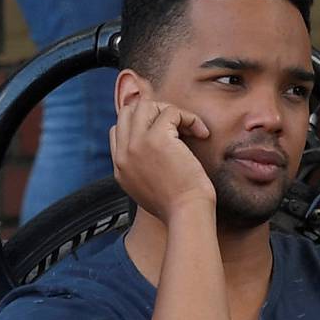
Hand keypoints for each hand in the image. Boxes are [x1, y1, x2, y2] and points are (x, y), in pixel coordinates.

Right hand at [111, 94, 214, 220]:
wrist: (187, 214)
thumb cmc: (179, 206)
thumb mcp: (150, 189)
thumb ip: (144, 168)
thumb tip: (158, 147)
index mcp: (120, 168)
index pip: (118, 130)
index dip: (142, 125)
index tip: (168, 134)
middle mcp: (123, 155)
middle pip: (128, 111)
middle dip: (155, 112)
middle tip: (178, 127)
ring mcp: (136, 145)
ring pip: (146, 105)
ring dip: (170, 111)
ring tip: (189, 128)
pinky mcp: (156, 139)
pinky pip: (171, 111)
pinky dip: (190, 118)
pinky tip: (201, 133)